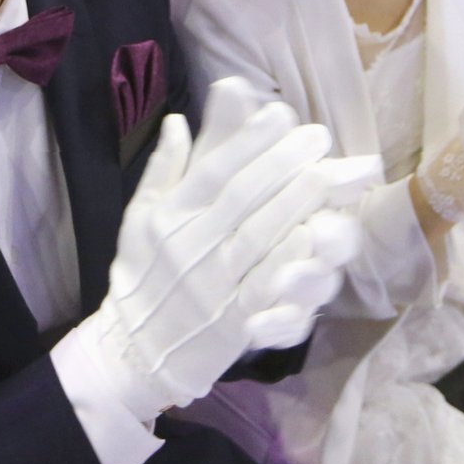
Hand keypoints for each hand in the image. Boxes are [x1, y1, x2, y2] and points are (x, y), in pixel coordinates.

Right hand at [68, 78, 369, 416]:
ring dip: (298, 202)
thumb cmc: (142, 276)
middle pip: (243, 197)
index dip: (247, 140)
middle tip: (319, 135)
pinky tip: (317, 235)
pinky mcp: (236, 321)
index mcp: (170, 217)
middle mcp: (192, 246)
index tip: (280, 113)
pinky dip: (291, 261)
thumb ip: (163, 167)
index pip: (212, 170)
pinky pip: (267, 287)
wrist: (134, 351)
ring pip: (261, 236)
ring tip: (330, 173)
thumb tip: (178, 118)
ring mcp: (215, 286)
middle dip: (283, 161)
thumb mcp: (140, 216)